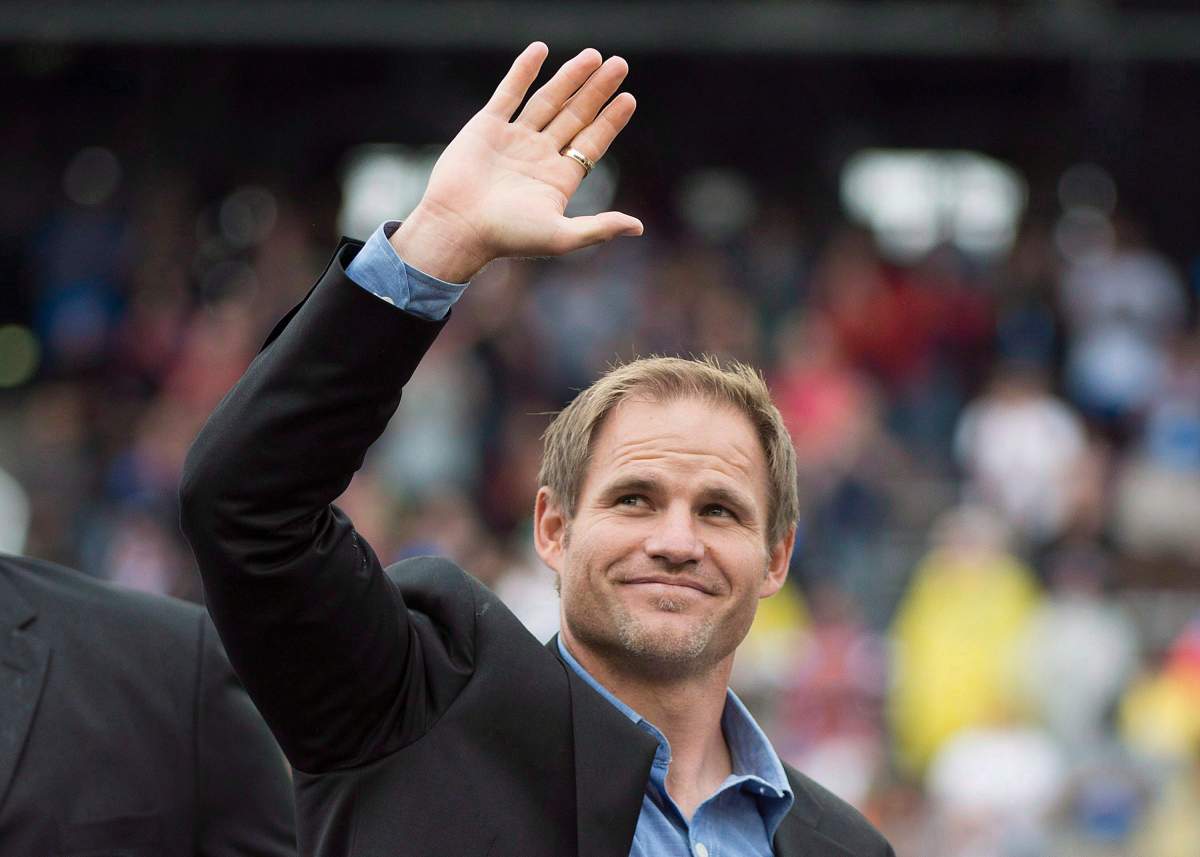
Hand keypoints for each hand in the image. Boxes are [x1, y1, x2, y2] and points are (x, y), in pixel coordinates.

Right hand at [390, 43, 642, 281]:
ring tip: (593, 56)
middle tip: (620, 65)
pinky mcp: (486, 126)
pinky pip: (509, 93)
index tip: (629, 99)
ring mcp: (513, 139)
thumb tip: (639, 227)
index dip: (610, 121)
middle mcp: (538, 156)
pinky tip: (541, 50)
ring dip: (570, 77)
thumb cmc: (508, 237)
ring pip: (548, 100)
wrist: (458, 227)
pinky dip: (524, 71)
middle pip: (575, 116)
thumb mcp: (561, 237)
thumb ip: (599, 228)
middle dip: (597, 91)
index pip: (591, 143)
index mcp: (558, 179)